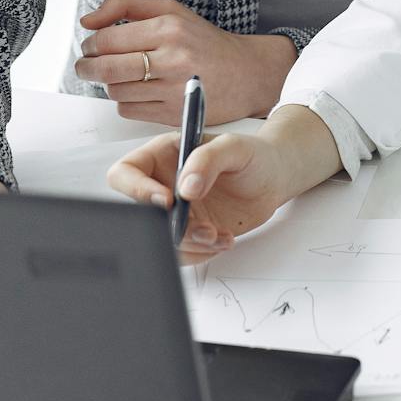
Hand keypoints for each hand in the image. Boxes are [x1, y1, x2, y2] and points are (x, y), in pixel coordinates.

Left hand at [74, 0, 297, 124]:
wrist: (246, 73)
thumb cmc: (204, 40)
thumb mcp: (170, 9)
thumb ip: (125, 5)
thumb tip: (87, 21)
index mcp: (169, 27)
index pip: (109, 39)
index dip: (90, 45)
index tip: (89, 47)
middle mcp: (173, 57)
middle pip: (108, 68)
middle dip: (87, 68)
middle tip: (85, 66)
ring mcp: (174, 88)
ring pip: (116, 91)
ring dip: (109, 85)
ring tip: (119, 76)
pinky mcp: (174, 113)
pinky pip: (129, 110)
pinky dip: (125, 102)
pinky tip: (137, 91)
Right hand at [106, 106, 341, 262]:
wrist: (274, 180)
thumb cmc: (254, 155)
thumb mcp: (234, 147)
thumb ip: (208, 160)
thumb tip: (186, 186)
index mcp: (162, 156)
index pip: (126, 174)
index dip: (137, 190)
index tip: (168, 201)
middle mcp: (163, 185)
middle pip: (143, 213)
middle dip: (172, 227)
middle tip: (202, 228)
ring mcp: (175, 212)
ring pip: (162, 238)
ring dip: (190, 244)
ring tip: (218, 234)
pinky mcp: (190, 233)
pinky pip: (183, 253)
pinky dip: (203, 253)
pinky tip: (224, 239)